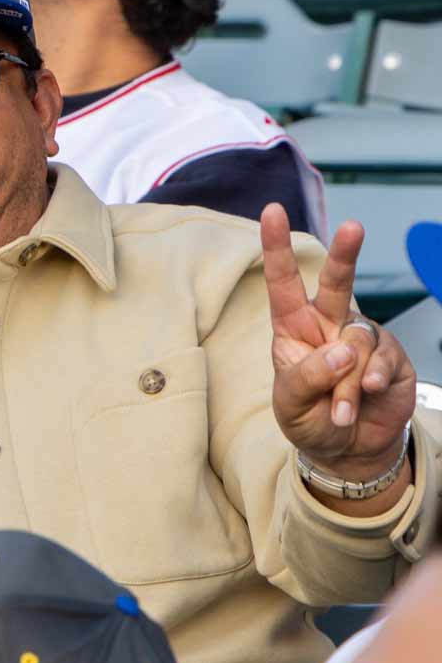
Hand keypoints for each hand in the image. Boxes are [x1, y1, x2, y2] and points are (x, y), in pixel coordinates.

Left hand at [261, 206, 415, 483]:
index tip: (271, 212)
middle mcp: (329, 326)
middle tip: (354, 226)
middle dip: (346, 254)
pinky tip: (365, 395)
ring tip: (340, 410)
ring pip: (358, 340)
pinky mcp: (391, 357)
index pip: (282, 283)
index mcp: (293, 329)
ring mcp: (362, 339)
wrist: (349, 450)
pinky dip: (368, 383)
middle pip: (338, 284)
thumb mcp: (291, 404)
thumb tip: (342, 347)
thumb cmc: (310, 420)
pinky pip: (381, 361)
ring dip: (346, 382)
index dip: (276, 248)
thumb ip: (308, 376)